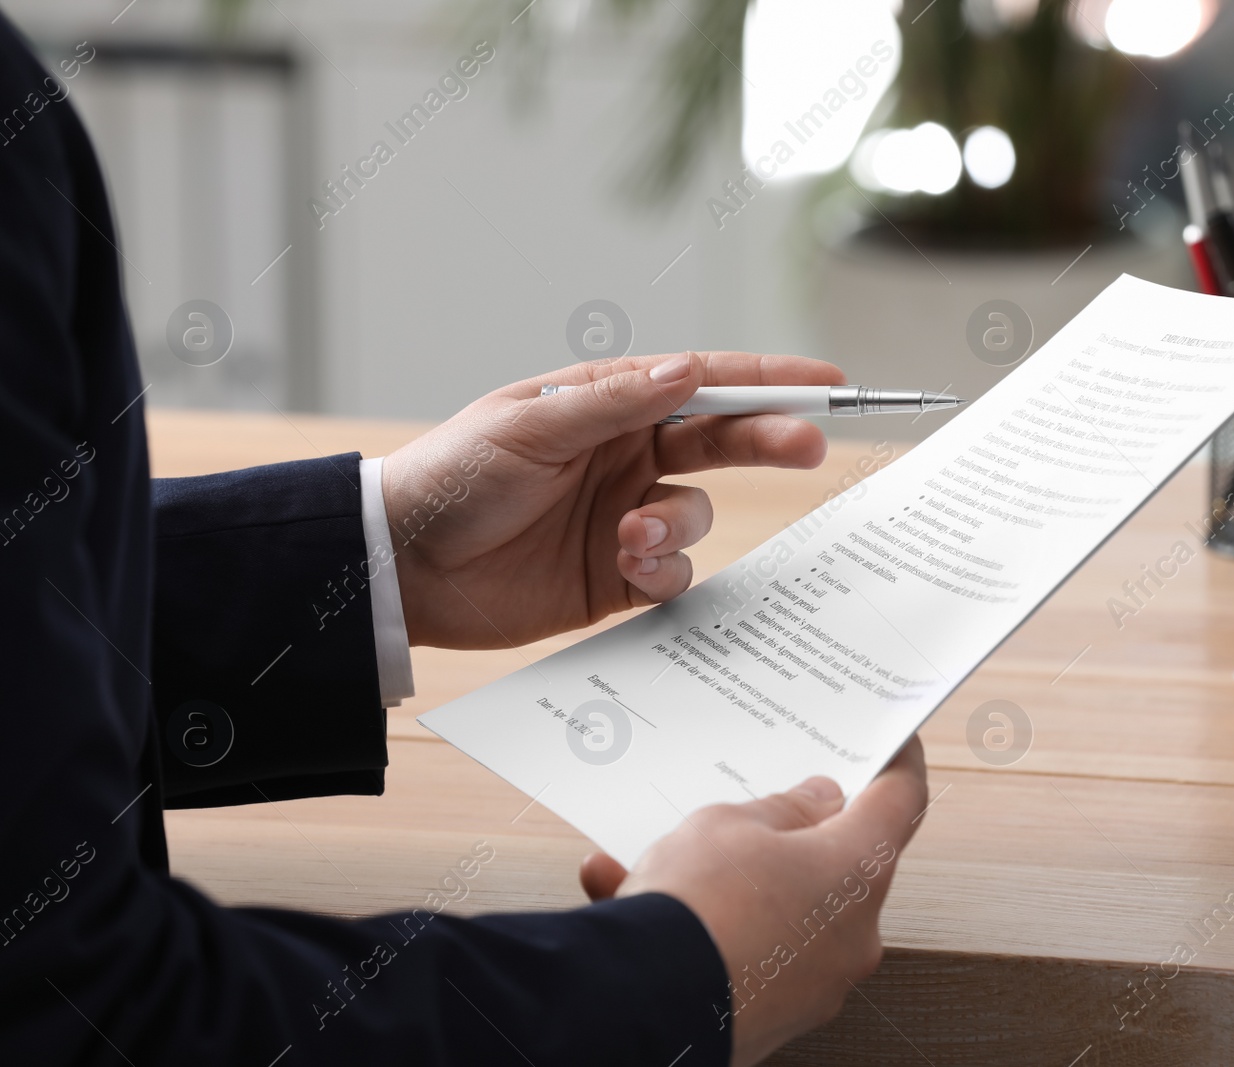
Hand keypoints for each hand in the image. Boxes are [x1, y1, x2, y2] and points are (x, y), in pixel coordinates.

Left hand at [381, 352, 844, 648]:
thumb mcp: (529, 427)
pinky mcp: (619, 575)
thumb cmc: (455, 476)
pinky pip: (674, 572)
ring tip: (632, 534)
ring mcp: (627, 515)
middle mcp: (627, 455)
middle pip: (722, 441)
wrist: (405, 566)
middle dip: (768, 440)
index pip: (702, 383)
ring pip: (698, 513)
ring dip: (679, 523)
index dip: (766, 381)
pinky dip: (663, 569)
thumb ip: (614, 404)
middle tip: (807, 444)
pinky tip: (627, 565)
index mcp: (608, 404)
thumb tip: (690, 371)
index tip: (825, 381)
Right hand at [579, 737, 928, 1066]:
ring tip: (662, 862)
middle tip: (754, 809)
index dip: (896, 764)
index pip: (900, 802)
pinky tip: (633, 897)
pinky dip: (706, 931)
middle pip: (839, 865)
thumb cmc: (696, 908)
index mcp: (857, 872)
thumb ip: (782, 809)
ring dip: (732, 885)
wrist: (644, 1010)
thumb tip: (818, 805)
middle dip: (795, 836)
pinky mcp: (773, 1018)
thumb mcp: (730, 825)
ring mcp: (816, 984)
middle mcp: (852, 935)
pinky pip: (746, 956)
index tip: (893, 745)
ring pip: (783, 912)